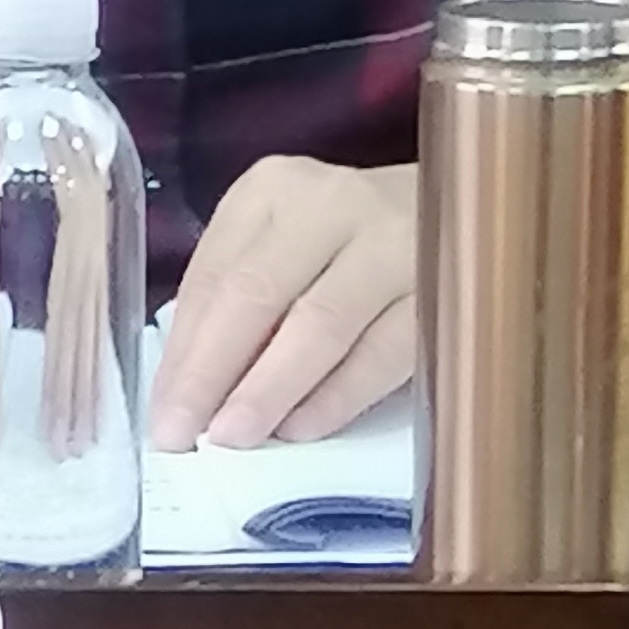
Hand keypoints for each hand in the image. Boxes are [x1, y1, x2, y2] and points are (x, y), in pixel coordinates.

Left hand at [148, 156, 418, 451]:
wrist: (466, 213)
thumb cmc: (349, 243)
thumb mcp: (283, 248)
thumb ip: (237, 302)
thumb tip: (188, 391)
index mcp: (275, 190)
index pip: (215, 277)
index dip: (184, 352)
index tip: (162, 414)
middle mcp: (332, 204)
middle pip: (258, 294)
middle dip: (213, 373)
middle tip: (184, 436)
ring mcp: (394, 243)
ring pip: (320, 325)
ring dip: (270, 389)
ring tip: (235, 438)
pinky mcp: (441, 289)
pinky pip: (381, 353)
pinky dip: (336, 397)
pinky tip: (301, 429)